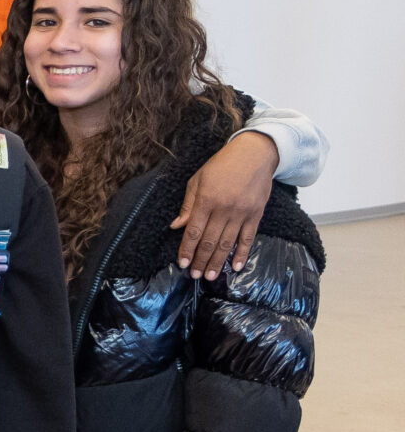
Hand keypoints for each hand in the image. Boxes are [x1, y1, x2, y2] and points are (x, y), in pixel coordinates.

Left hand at [173, 129, 275, 278]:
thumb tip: (176, 226)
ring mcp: (241, 213)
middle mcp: (223, 209)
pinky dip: (242, 253)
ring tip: (210, 276)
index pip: (193, 231)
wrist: (254, 155)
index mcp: (206, 200)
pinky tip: (235, 267)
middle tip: (194, 276)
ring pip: (227, 243)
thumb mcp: (197, 180)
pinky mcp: (256, 215)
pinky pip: (248, 238)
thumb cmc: (221, 166)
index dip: (187, 249)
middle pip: (210, 241)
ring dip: (217, 262)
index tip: (182, 264)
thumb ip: (188, 205)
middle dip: (200, 260)